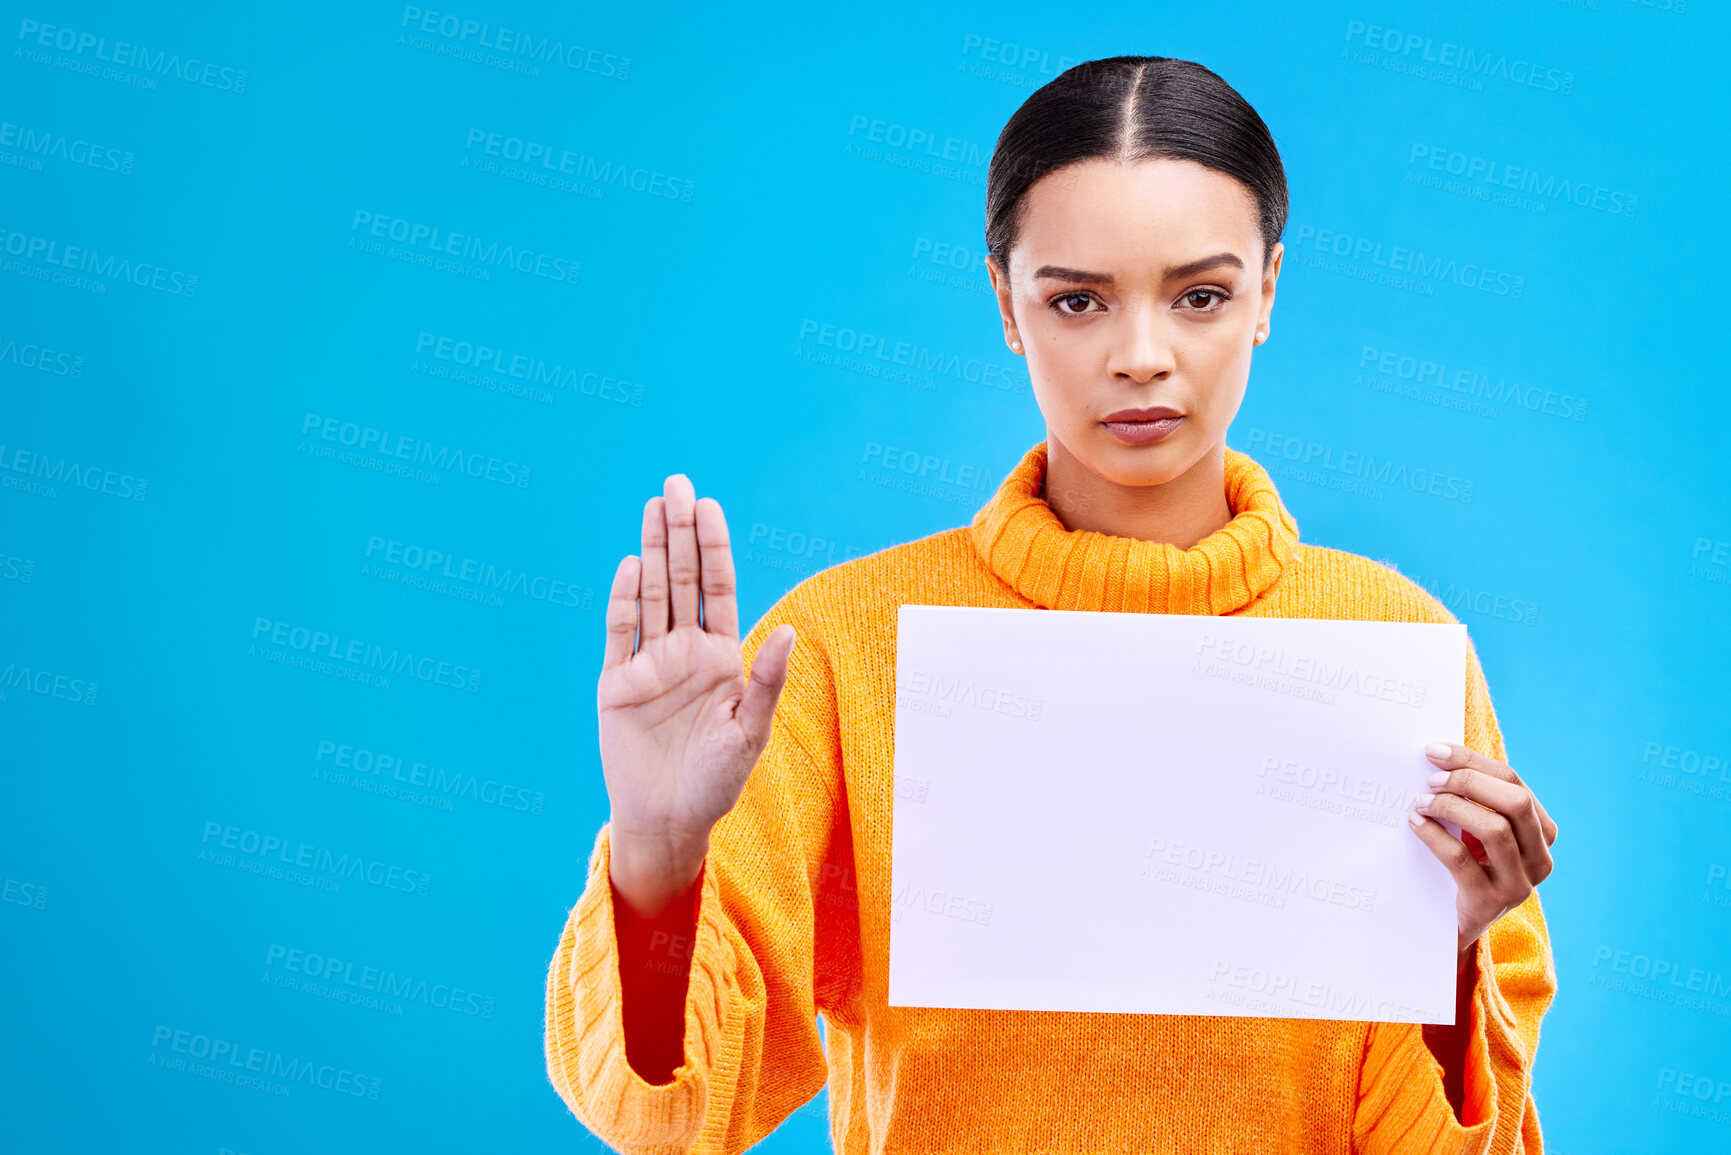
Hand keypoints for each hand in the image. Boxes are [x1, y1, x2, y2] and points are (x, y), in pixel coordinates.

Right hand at [598, 474, 796, 915]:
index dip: (713, 546)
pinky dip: (622, 601)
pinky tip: (630, 565)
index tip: (709, 505)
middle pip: (681, 579)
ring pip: (650, 595)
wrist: (668, 819)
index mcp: (719, 655)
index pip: (717, 588)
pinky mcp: (616, 683)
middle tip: (675, 483)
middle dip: (679, 531)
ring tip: (653, 506)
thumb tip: (787, 630)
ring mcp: (648, 663)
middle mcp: (683, 650)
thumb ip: (766, 680)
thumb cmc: (717, 780)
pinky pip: (619, 634)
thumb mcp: (750, 730)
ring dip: (652, 551)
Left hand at [1408, 743, 1557, 967]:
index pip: (1515, 783)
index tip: (1435, 751)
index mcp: (1543, 834)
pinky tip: (1416, 824)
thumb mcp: (1479, 832)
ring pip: (1495, 829)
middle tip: (1430, 778)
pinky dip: (1435, 835)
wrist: (1452, 924)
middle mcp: (1540, 859)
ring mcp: (1519, 885)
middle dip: (1468, 781)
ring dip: (1452, 807)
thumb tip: (1439, 755)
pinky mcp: (1490, 903)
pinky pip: (1462, 859)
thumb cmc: (1464, 866)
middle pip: (1515, 802)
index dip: (1473, 761)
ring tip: (1421, 802)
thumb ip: (1475, 800)